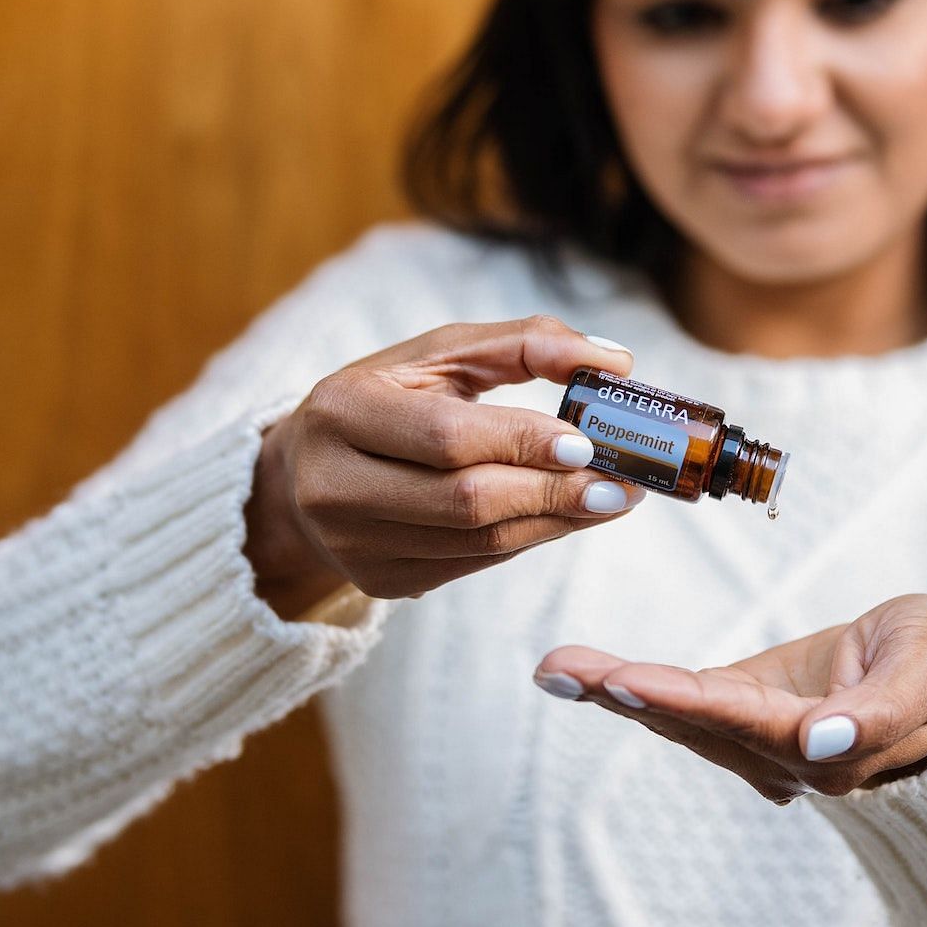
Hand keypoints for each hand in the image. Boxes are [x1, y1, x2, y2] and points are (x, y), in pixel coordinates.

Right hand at [244, 314, 645, 614]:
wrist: (304, 474)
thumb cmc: (388, 398)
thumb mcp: (440, 355)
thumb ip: (524, 344)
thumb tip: (614, 360)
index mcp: (342, 411)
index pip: (447, 437)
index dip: (522, 442)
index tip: (589, 442)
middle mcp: (335, 485)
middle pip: (467, 500)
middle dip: (554, 492)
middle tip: (622, 482)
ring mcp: (353, 544)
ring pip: (478, 541)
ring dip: (556, 521)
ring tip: (610, 498)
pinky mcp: (379, 582)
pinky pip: (474, 563)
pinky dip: (528, 538)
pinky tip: (565, 516)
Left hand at [532, 593, 926, 803]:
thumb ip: (882, 711)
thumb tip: (823, 741)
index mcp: (828, 744)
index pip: (743, 720)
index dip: (683, 700)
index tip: (627, 681)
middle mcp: (783, 756)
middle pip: (692, 722)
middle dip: (623, 694)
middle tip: (559, 670)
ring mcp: (761, 745)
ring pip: (677, 716)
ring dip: (613, 692)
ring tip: (555, 667)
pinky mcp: (747, 719)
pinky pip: (682, 703)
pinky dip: (631, 688)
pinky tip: (581, 674)